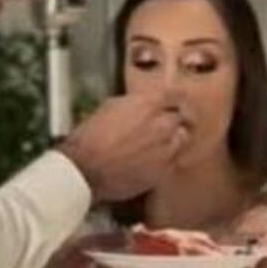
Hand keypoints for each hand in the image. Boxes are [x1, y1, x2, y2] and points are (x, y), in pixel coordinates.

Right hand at [59, 90, 189, 201]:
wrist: (84, 169)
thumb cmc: (90, 137)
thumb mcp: (109, 107)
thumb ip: (134, 104)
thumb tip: (143, 105)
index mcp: (148, 104)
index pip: (176, 95)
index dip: (177, 99)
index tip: (175, 103)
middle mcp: (162, 125)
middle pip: (181, 118)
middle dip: (175, 120)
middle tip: (165, 125)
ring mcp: (166, 150)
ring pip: (181, 140)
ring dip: (172, 140)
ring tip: (159, 145)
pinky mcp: (163, 172)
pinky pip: (173, 162)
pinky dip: (166, 160)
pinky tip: (152, 163)